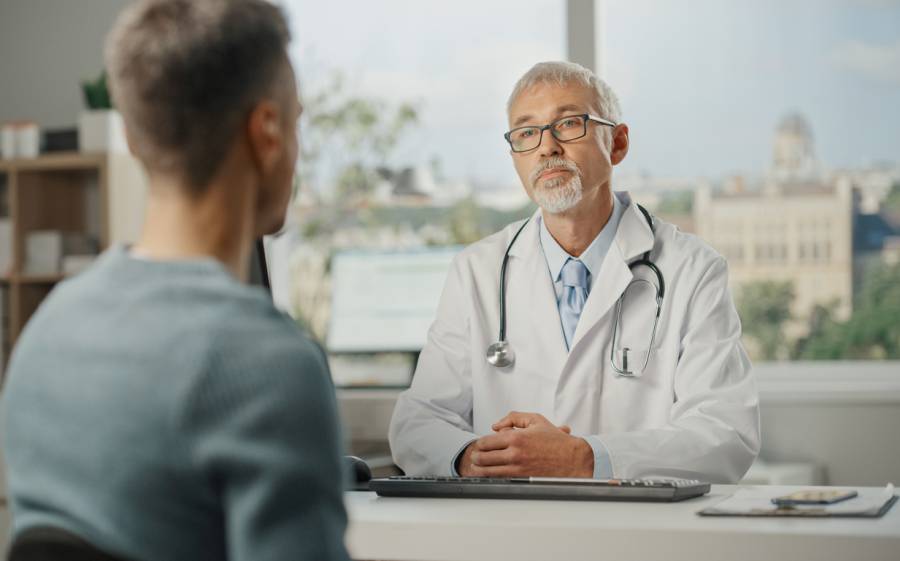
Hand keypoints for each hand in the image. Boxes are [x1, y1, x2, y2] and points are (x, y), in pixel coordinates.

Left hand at [457, 412, 592, 477]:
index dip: (479, 445)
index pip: (486, 442)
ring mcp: (518, 469)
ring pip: (489, 472)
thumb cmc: (556, 441)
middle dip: (476, 458)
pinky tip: (492, 475)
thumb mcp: (535, 420)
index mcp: (516, 437)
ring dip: (480, 470)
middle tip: (475, 458)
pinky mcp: (523, 480)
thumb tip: (496, 426)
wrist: (573, 459)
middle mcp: (515, 454)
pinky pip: (501, 481)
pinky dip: (493, 478)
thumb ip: (512, 417)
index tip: (480, 446)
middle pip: (483, 458)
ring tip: (478, 468)